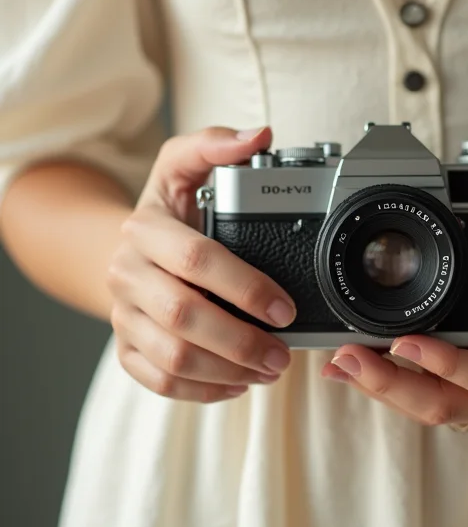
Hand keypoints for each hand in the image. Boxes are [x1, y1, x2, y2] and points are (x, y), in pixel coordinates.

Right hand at [107, 126, 297, 402]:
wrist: (124, 248)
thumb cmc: (167, 210)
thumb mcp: (183, 166)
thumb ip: (216, 145)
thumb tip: (259, 135)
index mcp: (146, 229)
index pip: (196, 260)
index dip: (244, 286)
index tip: (284, 307)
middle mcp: (128, 274)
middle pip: (183, 317)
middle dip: (240, 341)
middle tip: (283, 354)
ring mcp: (123, 315)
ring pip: (171, 357)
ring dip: (226, 371)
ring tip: (269, 371)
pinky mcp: (126, 347)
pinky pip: (158, 380)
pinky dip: (200, 391)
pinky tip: (236, 384)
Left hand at [320, 141, 467, 431]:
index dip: (444, 363)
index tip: (401, 340)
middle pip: (449, 407)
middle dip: (392, 386)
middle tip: (344, 358)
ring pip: (439, 415)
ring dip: (388, 393)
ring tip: (340, 365)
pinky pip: (443, 410)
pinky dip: (404, 394)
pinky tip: (368, 375)